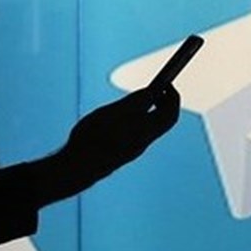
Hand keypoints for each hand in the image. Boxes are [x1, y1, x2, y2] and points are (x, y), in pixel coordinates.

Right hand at [50, 86, 180, 198]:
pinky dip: (143, 119)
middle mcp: (144, 142)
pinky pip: (143, 133)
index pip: (170, 112)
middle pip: (165, 121)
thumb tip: (152, 92)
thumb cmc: (91, 137)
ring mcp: (136, 149)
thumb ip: (134, 102)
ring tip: (142, 98)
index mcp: (143, 131)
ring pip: (154, 127)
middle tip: (158, 89)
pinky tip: (129, 114)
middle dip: (165, 103)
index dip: (171, 96)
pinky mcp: (127, 153)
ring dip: (154, 110)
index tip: (166, 82)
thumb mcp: (111, 112)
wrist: (78, 167)